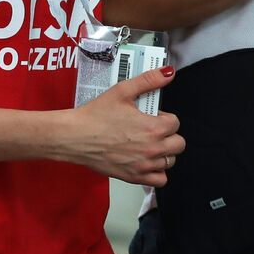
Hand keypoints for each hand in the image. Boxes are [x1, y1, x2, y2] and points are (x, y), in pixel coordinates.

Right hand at [59, 67, 184, 186]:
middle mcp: (152, 149)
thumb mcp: (123, 91)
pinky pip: (159, 180)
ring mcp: (143, 166)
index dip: (165, 117)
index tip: (152, 116)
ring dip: (164, 152)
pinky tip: (147, 161)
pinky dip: (157, 171)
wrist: (74, 136)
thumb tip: (168, 72)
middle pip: (178, 144)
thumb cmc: (96, 114)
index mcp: (153, 128)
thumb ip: (149, 80)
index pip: (175, 123)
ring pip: (170, 161)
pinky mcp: (133, 177)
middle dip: (169, 135)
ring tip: (149, 144)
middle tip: (153, 129)